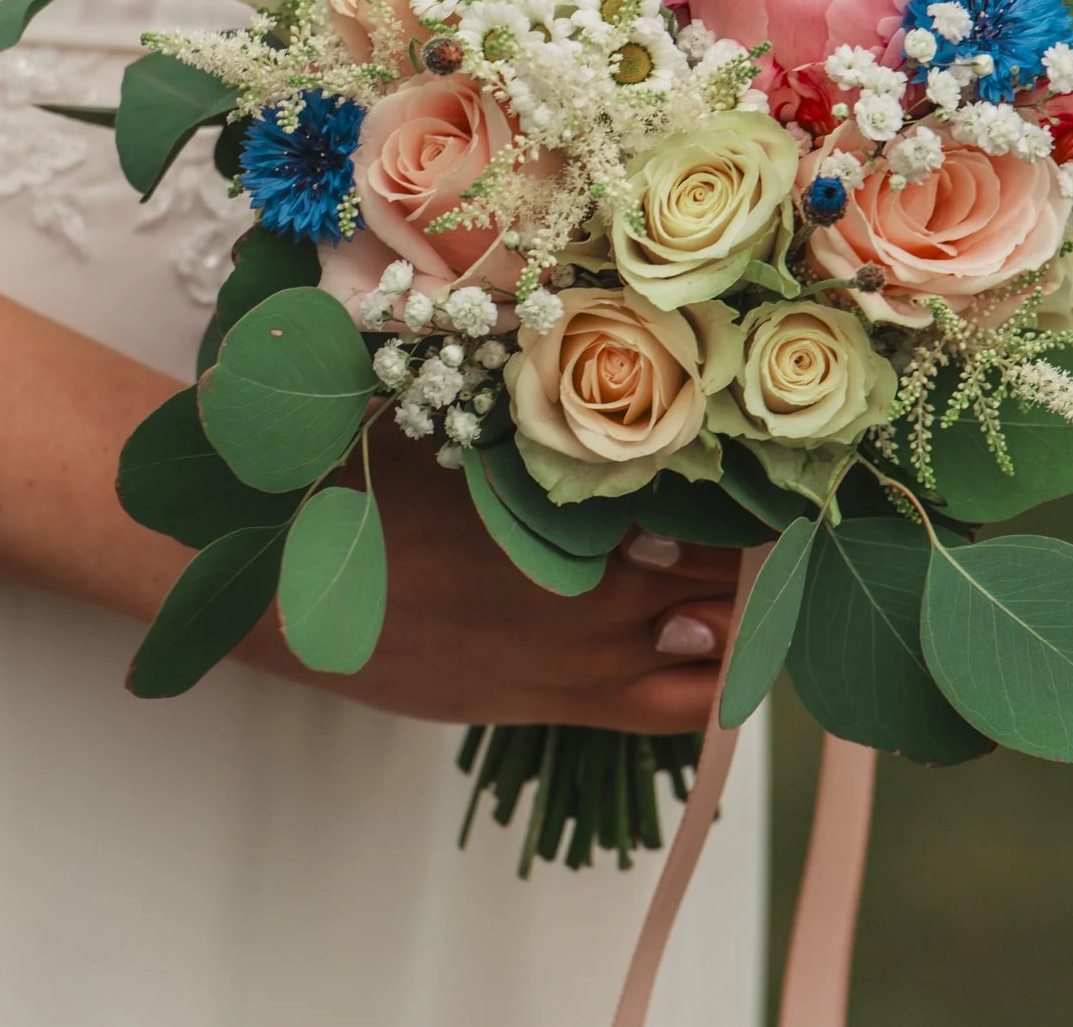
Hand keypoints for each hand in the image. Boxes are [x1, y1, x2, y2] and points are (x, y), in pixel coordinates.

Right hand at [238, 422, 742, 733]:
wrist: (284, 582)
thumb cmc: (364, 481)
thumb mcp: (463, 421)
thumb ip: (548, 409)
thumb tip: (612, 362)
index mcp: (579, 510)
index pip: (716, 509)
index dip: (759, 494)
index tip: (779, 471)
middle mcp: (594, 590)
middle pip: (726, 583)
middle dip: (761, 563)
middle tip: (788, 531)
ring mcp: (574, 659)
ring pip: (706, 659)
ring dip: (739, 628)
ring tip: (758, 596)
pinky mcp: (544, 704)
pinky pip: (657, 711)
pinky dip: (700, 686)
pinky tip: (712, 658)